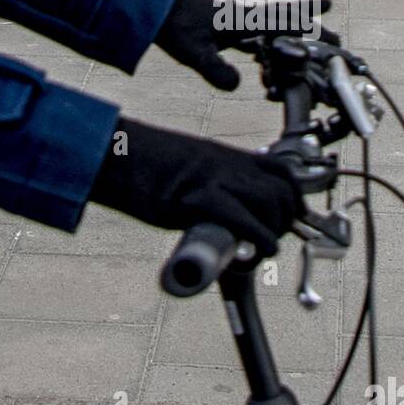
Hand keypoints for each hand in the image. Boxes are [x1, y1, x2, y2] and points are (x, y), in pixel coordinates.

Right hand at [88, 116, 301, 255]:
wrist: (111, 152)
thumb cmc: (138, 162)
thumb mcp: (184, 166)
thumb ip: (206, 184)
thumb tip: (216, 216)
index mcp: (223, 154)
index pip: (280, 171)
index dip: (292, 199)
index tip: (288, 219)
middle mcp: (225, 163)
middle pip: (280, 190)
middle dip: (286, 219)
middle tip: (270, 239)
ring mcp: (213, 178)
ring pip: (269, 203)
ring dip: (274, 231)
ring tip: (261, 248)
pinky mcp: (197, 199)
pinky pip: (244, 219)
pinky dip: (260, 239)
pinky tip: (257, 252)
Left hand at [155, 0, 337, 89]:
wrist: (152, 10)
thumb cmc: (173, 27)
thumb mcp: (194, 53)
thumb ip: (215, 70)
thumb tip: (237, 86)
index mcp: (241, 18)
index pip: (281, 16)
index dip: (307, 16)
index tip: (330, 8)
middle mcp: (241, 15)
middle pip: (283, 19)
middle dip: (309, 26)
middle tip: (334, 35)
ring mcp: (232, 20)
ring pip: (270, 27)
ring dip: (289, 34)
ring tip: (308, 42)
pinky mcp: (222, 28)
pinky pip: (252, 35)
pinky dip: (266, 44)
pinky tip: (266, 56)